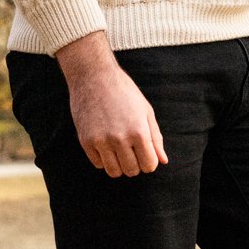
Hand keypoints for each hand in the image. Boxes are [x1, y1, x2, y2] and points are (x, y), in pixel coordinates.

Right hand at [57, 32, 165, 176]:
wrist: (93, 76)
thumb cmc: (124, 91)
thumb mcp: (145, 111)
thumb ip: (155, 138)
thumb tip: (163, 161)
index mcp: (138, 131)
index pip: (149, 165)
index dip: (149, 162)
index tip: (145, 153)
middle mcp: (120, 138)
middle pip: (131, 171)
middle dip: (134, 164)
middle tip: (131, 150)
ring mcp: (101, 141)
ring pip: (114, 172)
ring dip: (119, 164)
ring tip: (118, 150)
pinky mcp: (86, 141)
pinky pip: (98, 164)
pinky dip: (103, 159)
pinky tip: (105, 144)